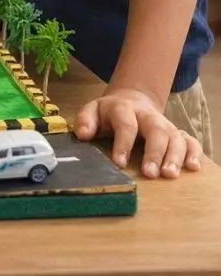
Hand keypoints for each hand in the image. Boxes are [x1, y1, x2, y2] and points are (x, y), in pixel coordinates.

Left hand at [74, 86, 202, 178]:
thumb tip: (82, 134)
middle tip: (150, 173)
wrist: (131, 100)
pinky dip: (194, 152)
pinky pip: (190, 140)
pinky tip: (192, 167)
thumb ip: (85, 120)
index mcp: (123, 109)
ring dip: (174, 156)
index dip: (123, 143)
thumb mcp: (93, 111)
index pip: (126, 124)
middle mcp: (147, 116)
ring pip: (175, 136)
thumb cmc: (109, 113)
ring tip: (169, 175)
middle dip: (154, 151)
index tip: (119, 163)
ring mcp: (164, 124)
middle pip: (156, 129)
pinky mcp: (176, 133)